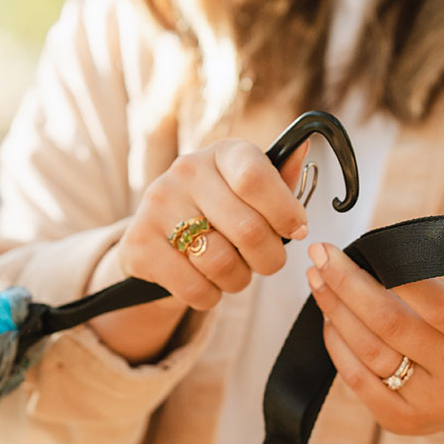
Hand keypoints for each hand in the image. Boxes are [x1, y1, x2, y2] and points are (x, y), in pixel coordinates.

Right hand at [87, 139, 308, 362]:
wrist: (158, 240)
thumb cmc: (218, 214)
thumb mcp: (249, 193)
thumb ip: (278, 181)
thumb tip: (304, 147)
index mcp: (221, 154)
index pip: (255, 178)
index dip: (284, 212)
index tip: (297, 230)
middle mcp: (185, 172)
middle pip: (247, 229)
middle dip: (269, 258)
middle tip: (267, 262)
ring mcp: (157, 206)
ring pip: (221, 263)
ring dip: (238, 280)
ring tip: (235, 273)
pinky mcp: (139, 245)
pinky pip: (194, 287)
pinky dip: (210, 296)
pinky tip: (207, 283)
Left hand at [305, 242, 443, 443]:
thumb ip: (422, 279)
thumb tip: (365, 255)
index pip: (439, 303)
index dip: (396, 274)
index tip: (352, 249)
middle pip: (391, 323)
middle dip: (348, 285)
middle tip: (320, 255)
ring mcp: (431, 402)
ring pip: (369, 350)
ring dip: (336, 311)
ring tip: (318, 281)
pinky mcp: (402, 421)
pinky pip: (357, 379)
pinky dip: (337, 345)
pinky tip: (328, 320)